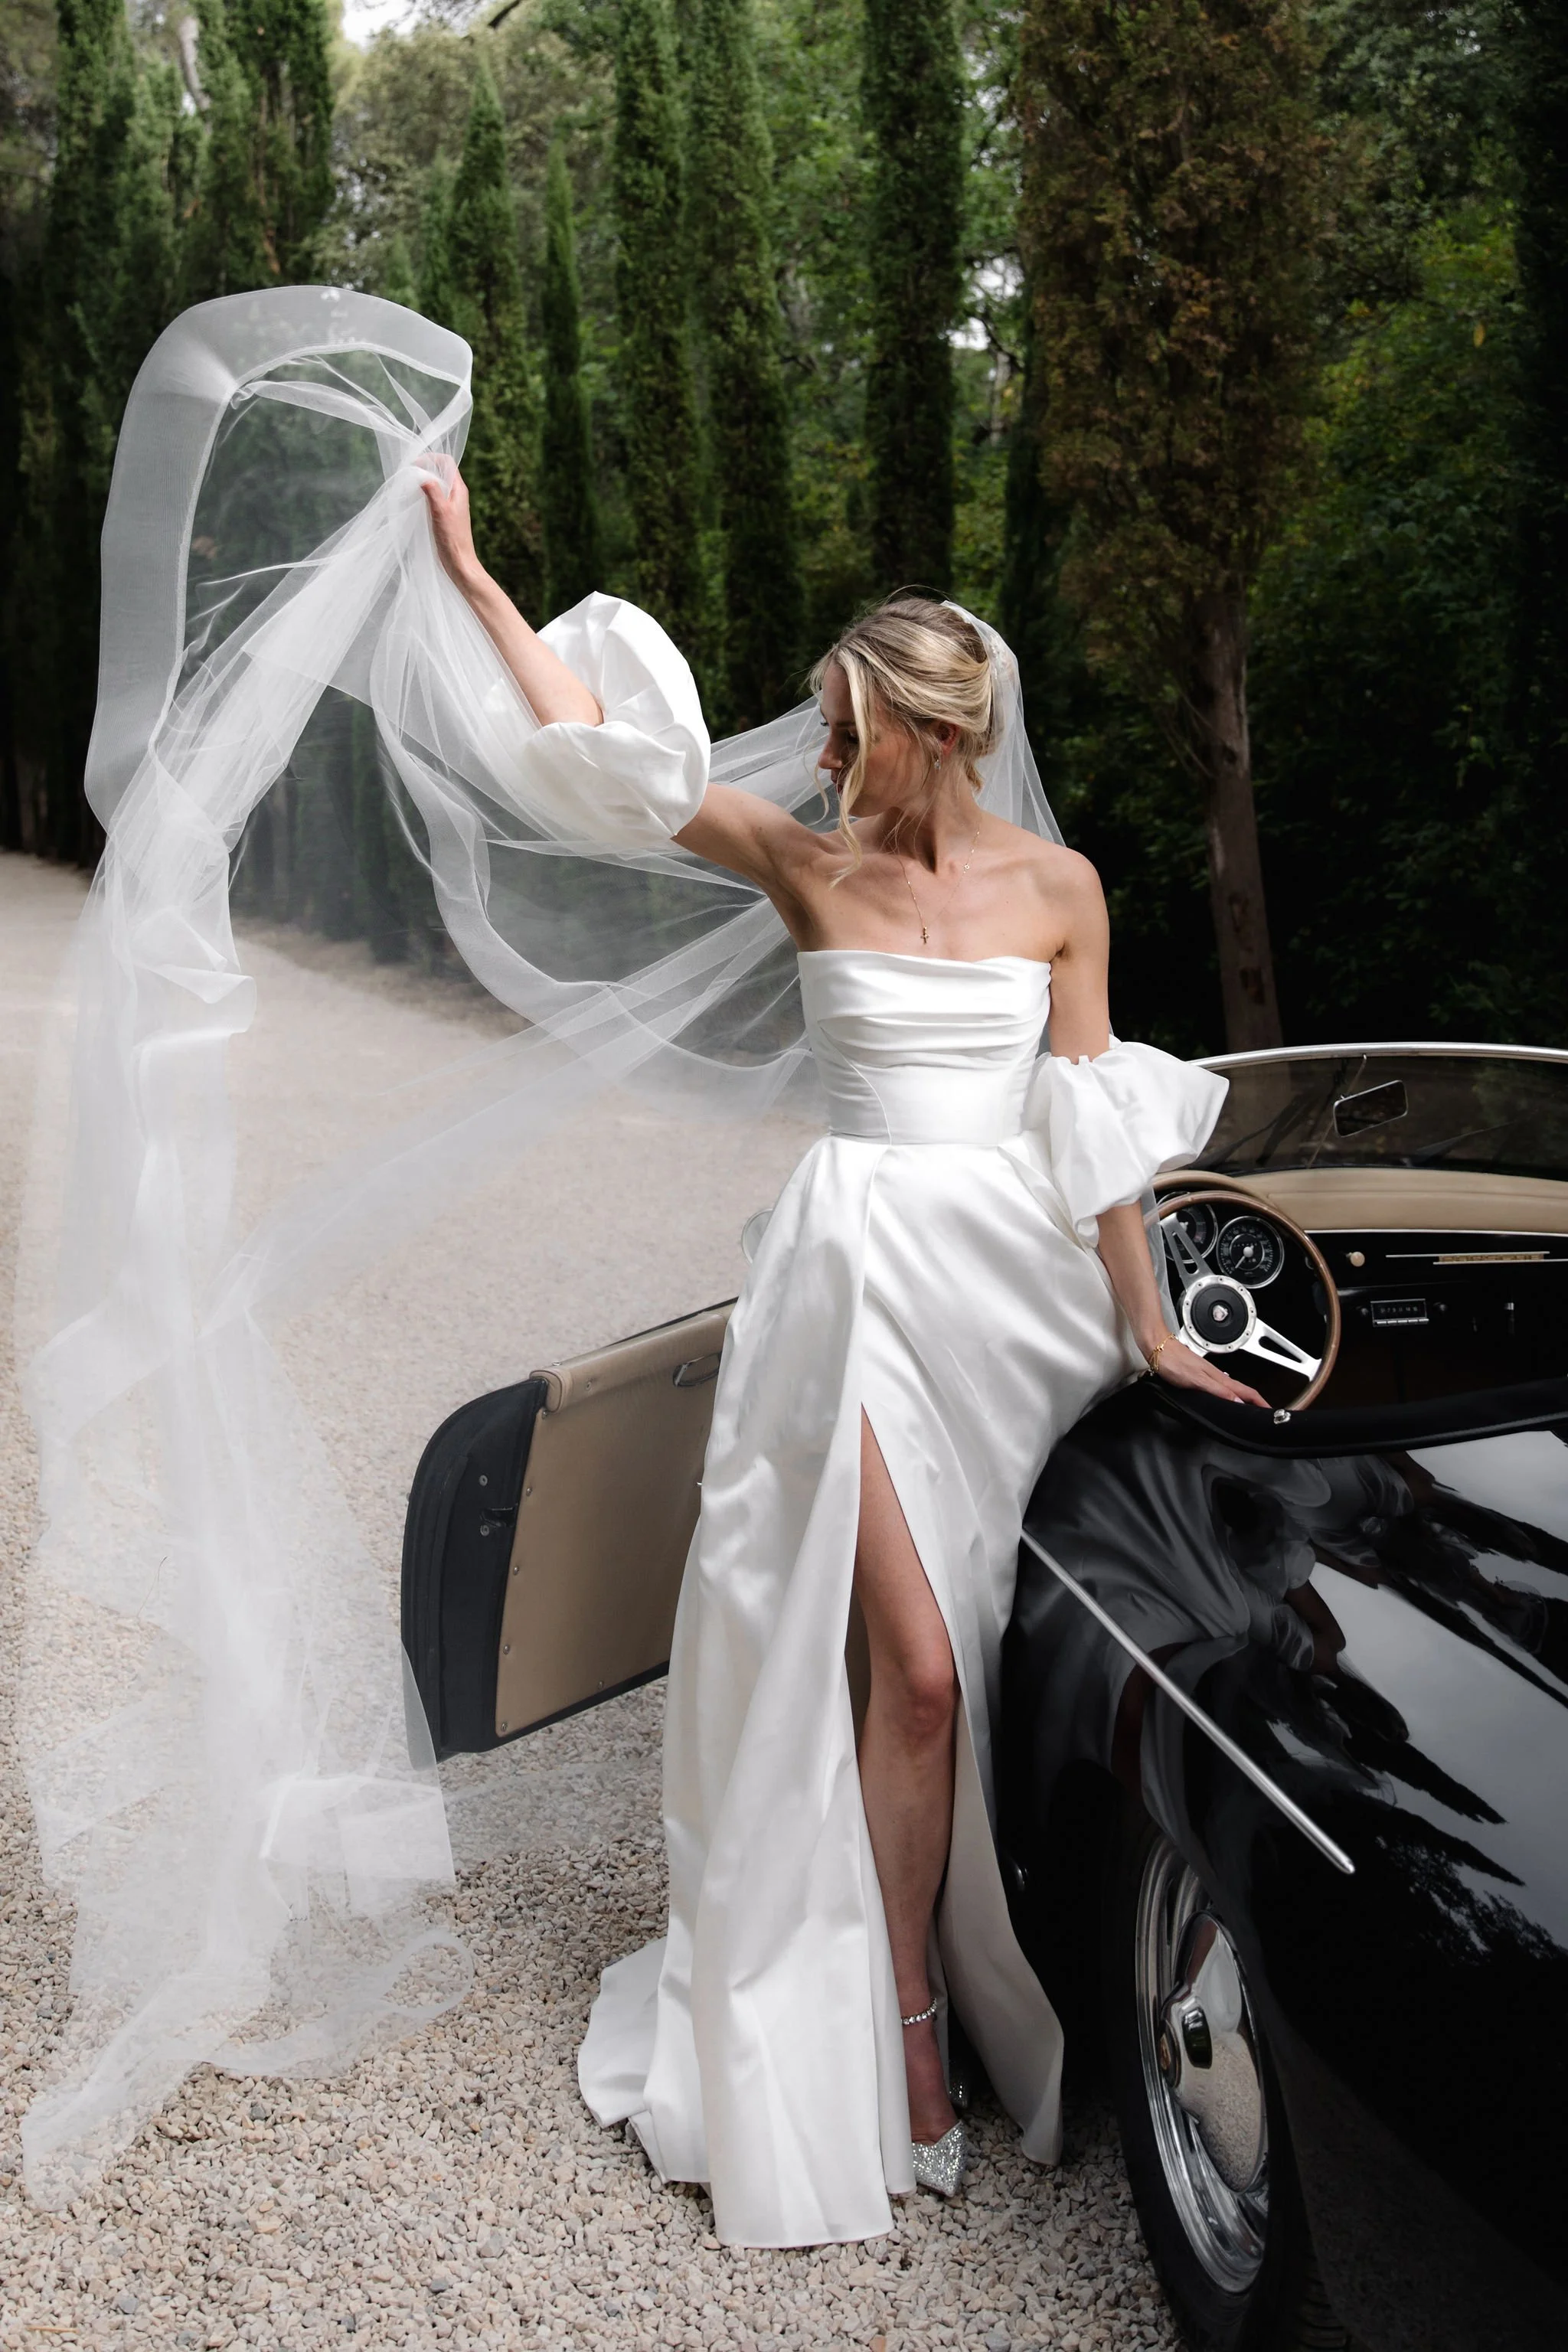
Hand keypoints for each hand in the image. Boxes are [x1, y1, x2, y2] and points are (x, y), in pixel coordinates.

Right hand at [419, 455, 483, 596]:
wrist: (460, 562)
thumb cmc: (452, 538)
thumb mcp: (440, 511)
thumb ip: (432, 491)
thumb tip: (422, 475)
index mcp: (459, 489)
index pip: (447, 462)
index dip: (430, 458)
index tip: (414, 464)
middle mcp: (457, 494)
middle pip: (440, 471)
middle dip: (424, 468)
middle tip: (408, 474)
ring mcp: (451, 504)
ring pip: (436, 484)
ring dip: (423, 481)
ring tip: (409, 486)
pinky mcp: (446, 515)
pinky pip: (434, 496)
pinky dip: (423, 494)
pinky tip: (414, 501)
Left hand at [1147, 1331, 1268, 1408]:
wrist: (1157, 1348)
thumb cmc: (1173, 1361)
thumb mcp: (1197, 1380)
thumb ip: (1218, 1391)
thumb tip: (1238, 1402)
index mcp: (1219, 1378)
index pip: (1246, 1391)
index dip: (1260, 1402)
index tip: (1270, 1410)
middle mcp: (1216, 1376)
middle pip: (1242, 1390)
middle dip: (1256, 1401)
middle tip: (1264, 1412)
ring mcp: (1208, 1375)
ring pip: (1232, 1389)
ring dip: (1243, 1399)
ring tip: (1250, 1408)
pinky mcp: (1199, 1376)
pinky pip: (1220, 1388)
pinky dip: (1229, 1395)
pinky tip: (1226, 1398)